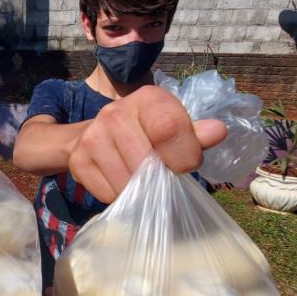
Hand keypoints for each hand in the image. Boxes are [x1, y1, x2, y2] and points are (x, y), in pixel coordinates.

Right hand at [69, 85, 226, 202]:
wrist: (94, 136)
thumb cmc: (144, 133)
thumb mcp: (172, 127)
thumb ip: (195, 133)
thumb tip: (218, 131)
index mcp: (147, 99)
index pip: (170, 128)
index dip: (184, 155)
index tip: (185, 164)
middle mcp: (115, 113)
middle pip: (147, 164)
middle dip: (160, 177)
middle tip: (158, 172)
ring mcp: (93, 137)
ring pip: (128, 184)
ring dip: (139, 190)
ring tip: (138, 176)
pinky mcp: (78, 161)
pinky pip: (109, 194)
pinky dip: (119, 196)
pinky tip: (119, 180)